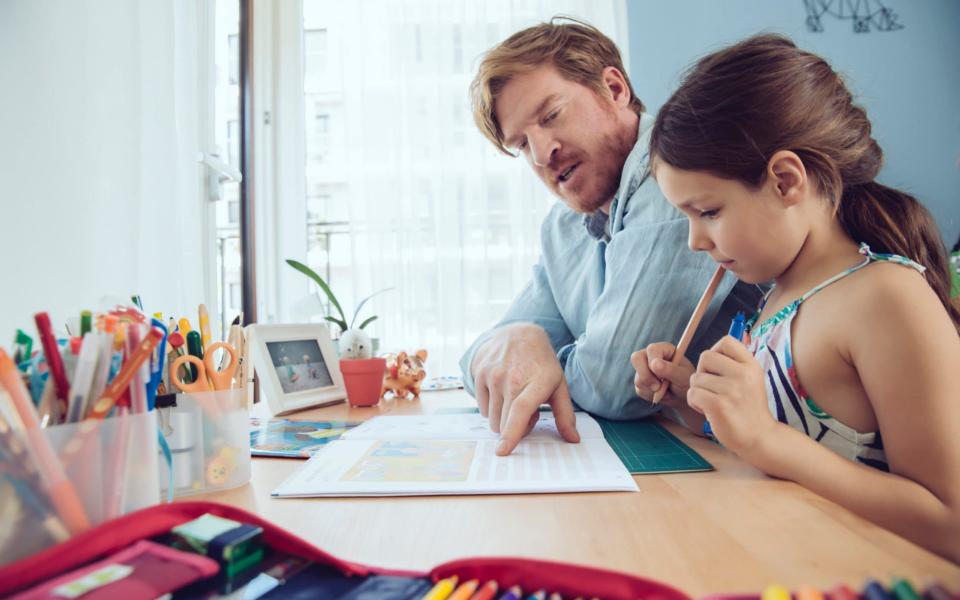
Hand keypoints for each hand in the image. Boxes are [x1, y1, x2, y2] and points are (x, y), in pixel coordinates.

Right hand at [471, 323, 579, 455]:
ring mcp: (493, 375)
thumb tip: (573, 440)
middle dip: (515, 426)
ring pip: (492, 418)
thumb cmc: (541, 364)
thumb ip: (565, 414)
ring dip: (503, 417)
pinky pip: (482, 408)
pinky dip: (492, 407)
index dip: (512, 433)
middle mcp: (512, 378)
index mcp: (536, 382)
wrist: (519, 334)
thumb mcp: (559, 385)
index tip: (503, 450)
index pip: (520, 412)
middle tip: (526, 409)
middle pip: (504, 423)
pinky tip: (501, 390)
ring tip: (514, 398)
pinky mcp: (479, 373)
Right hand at [630, 343, 693, 407]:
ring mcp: (644, 368)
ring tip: (665, 390)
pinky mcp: (640, 381)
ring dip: (651, 388)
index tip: (662, 377)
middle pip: (636, 358)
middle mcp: (650, 356)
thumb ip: (670, 370)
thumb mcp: (683, 376)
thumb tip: (654, 364)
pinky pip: (639, 388)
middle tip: (658, 387)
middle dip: (646, 376)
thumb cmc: (686, 382)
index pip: (651, 350)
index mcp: (663, 349)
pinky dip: (650, 394)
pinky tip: (660, 394)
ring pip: (637, 377)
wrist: (683, 396)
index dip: (653, 363)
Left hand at [687, 336, 775, 457]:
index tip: (718, 368)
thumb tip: (716, 348)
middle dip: (703, 371)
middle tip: (712, 387)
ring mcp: (731, 390)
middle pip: (706, 356)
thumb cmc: (749, 407)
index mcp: (751, 365)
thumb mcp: (751, 379)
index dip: (715, 351)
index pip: (727, 341)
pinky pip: (692, 393)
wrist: (759, 437)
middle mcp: (743, 374)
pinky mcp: (719, 405)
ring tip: (712, 401)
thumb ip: (735, 363)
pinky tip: (707, 410)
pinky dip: (694, 402)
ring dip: (698, 390)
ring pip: (695, 378)